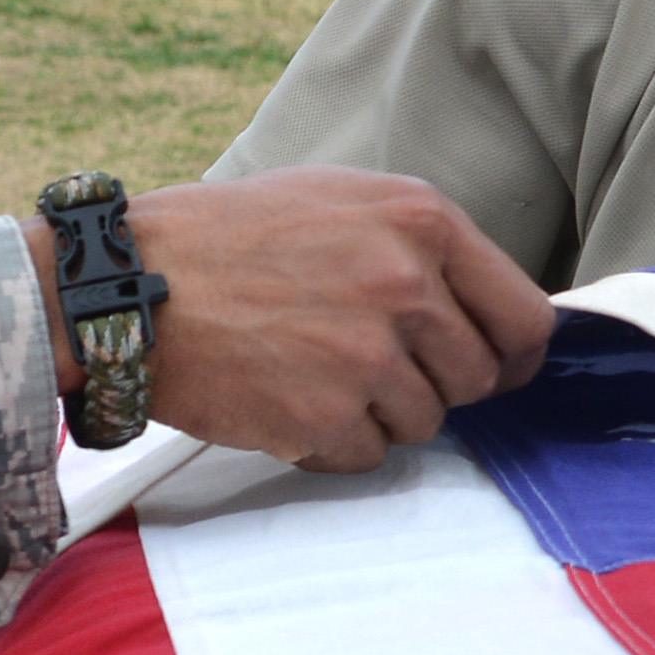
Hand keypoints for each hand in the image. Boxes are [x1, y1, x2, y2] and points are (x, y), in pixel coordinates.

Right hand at [45, 167, 551, 472]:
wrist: (130, 286)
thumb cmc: (229, 239)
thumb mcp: (341, 200)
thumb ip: (421, 246)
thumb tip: (485, 308)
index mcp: (422, 220)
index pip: (524, 319)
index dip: (513, 356)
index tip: (495, 370)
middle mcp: (407, 284)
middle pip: (478, 379)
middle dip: (433, 382)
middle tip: (365, 363)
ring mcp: (368, 354)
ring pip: (424, 422)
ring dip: (377, 412)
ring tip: (311, 370)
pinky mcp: (327, 416)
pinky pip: (367, 455)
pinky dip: (331, 441)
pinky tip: (285, 399)